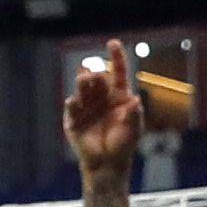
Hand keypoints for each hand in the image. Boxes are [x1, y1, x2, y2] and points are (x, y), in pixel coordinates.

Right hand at [64, 46, 141, 180]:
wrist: (107, 163)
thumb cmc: (124, 144)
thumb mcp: (134, 129)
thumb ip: (134, 114)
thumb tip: (134, 99)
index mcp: (119, 96)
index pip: (118, 73)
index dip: (116, 57)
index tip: (112, 43)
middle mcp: (101, 98)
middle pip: (98, 79)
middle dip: (96, 74)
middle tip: (94, 75)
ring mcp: (86, 108)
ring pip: (83, 90)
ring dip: (83, 83)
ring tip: (83, 78)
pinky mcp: (73, 121)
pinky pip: (72, 109)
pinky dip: (73, 105)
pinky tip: (73, 101)